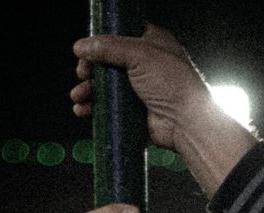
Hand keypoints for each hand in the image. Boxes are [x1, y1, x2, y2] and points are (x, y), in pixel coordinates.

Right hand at [72, 24, 256, 196]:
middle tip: (83, 74)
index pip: (118, 37)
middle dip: (90, 70)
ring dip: (88, 91)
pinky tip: (83, 110)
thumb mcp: (140, 55)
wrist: (184, 122)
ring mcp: (138, 90)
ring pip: (105, 88)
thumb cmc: (173, 84)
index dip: (100, 43)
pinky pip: (108, 109)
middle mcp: (143, 65)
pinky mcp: (132, 112)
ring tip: (78, 97)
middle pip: (107, 63)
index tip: (86, 51)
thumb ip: (109, 48)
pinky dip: (93, 109)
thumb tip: (81, 47)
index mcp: (150, 44)